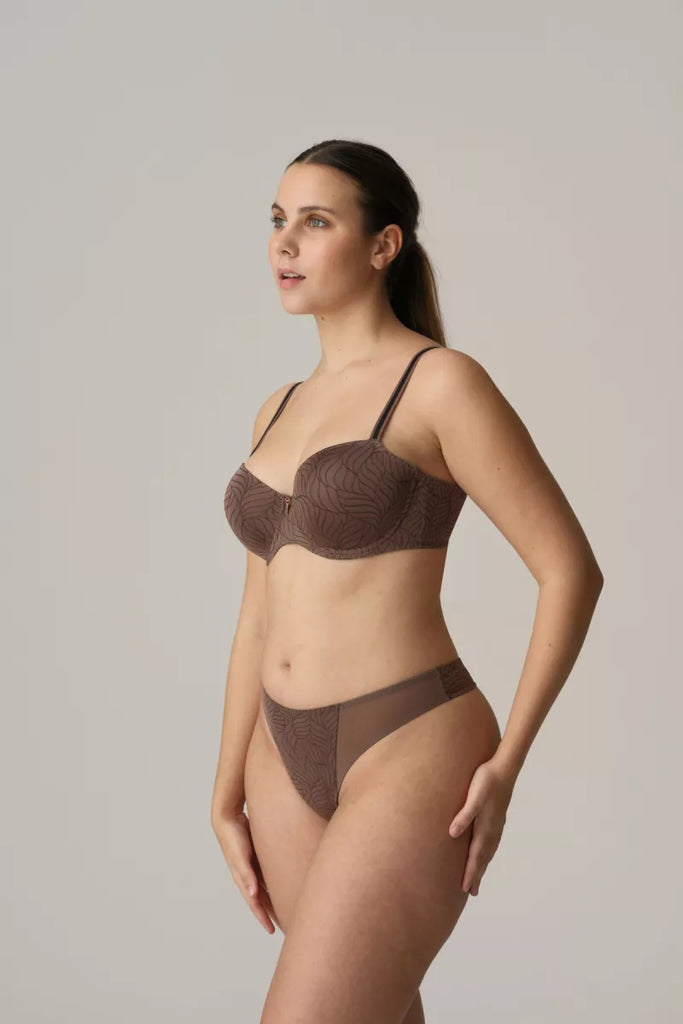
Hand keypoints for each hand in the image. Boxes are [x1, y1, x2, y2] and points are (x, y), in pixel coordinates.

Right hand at [212, 808, 279, 933]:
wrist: (229, 817)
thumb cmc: (233, 837)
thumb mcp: (240, 856)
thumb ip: (246, 874)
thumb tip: (252, 894)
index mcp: (243, 879)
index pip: (255, 903)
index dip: (263, 918)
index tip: (271, 931)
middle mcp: (248, 876)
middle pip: (262, 900)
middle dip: (271, 913)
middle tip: (284, 926)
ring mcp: (252, 867)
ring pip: (266, 889)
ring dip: (274, 900)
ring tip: (286, 910)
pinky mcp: (257, 858)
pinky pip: (268, 875)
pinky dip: (274, 884)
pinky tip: (283, 885)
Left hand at [447, 758, 514, 895]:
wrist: (504, 767)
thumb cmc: (487, 780)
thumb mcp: (473, 796)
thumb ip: (464, 814)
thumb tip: (452, 834)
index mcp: (486, 827)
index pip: (476, 856)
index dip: (471, 873)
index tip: (465, 889)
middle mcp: (493, 829)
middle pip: (484, 857)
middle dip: (477, 875)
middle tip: (472, 892)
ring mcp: (497, 824)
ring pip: (489, 851)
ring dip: (483, 865)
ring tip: (478, 877)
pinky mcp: (497, 818)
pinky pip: (492, 842)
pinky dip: (488, 853)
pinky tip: (486, 852)